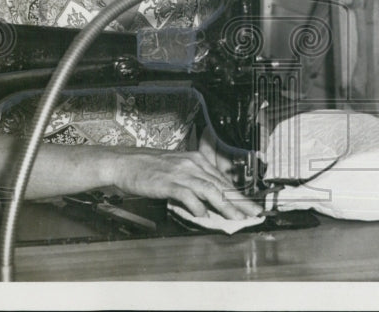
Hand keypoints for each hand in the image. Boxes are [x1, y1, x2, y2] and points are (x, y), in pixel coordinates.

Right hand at [115, 148, 262, 219]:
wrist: (125, 162)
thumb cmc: (150, 169)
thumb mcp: (177, 171)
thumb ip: (193, 184)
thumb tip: (208, 203)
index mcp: (197, 160)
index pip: (222, 180)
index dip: (238, 195)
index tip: (250, 206)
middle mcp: (192, 164)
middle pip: (221, 185)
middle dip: (239, 201)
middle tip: (253, 213)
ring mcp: (180, 173)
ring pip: (209, 189)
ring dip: (225, 205)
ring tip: (236, 218)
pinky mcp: (168, 182)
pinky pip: (187, 194)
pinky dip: (197, 205)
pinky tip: (204, 215)